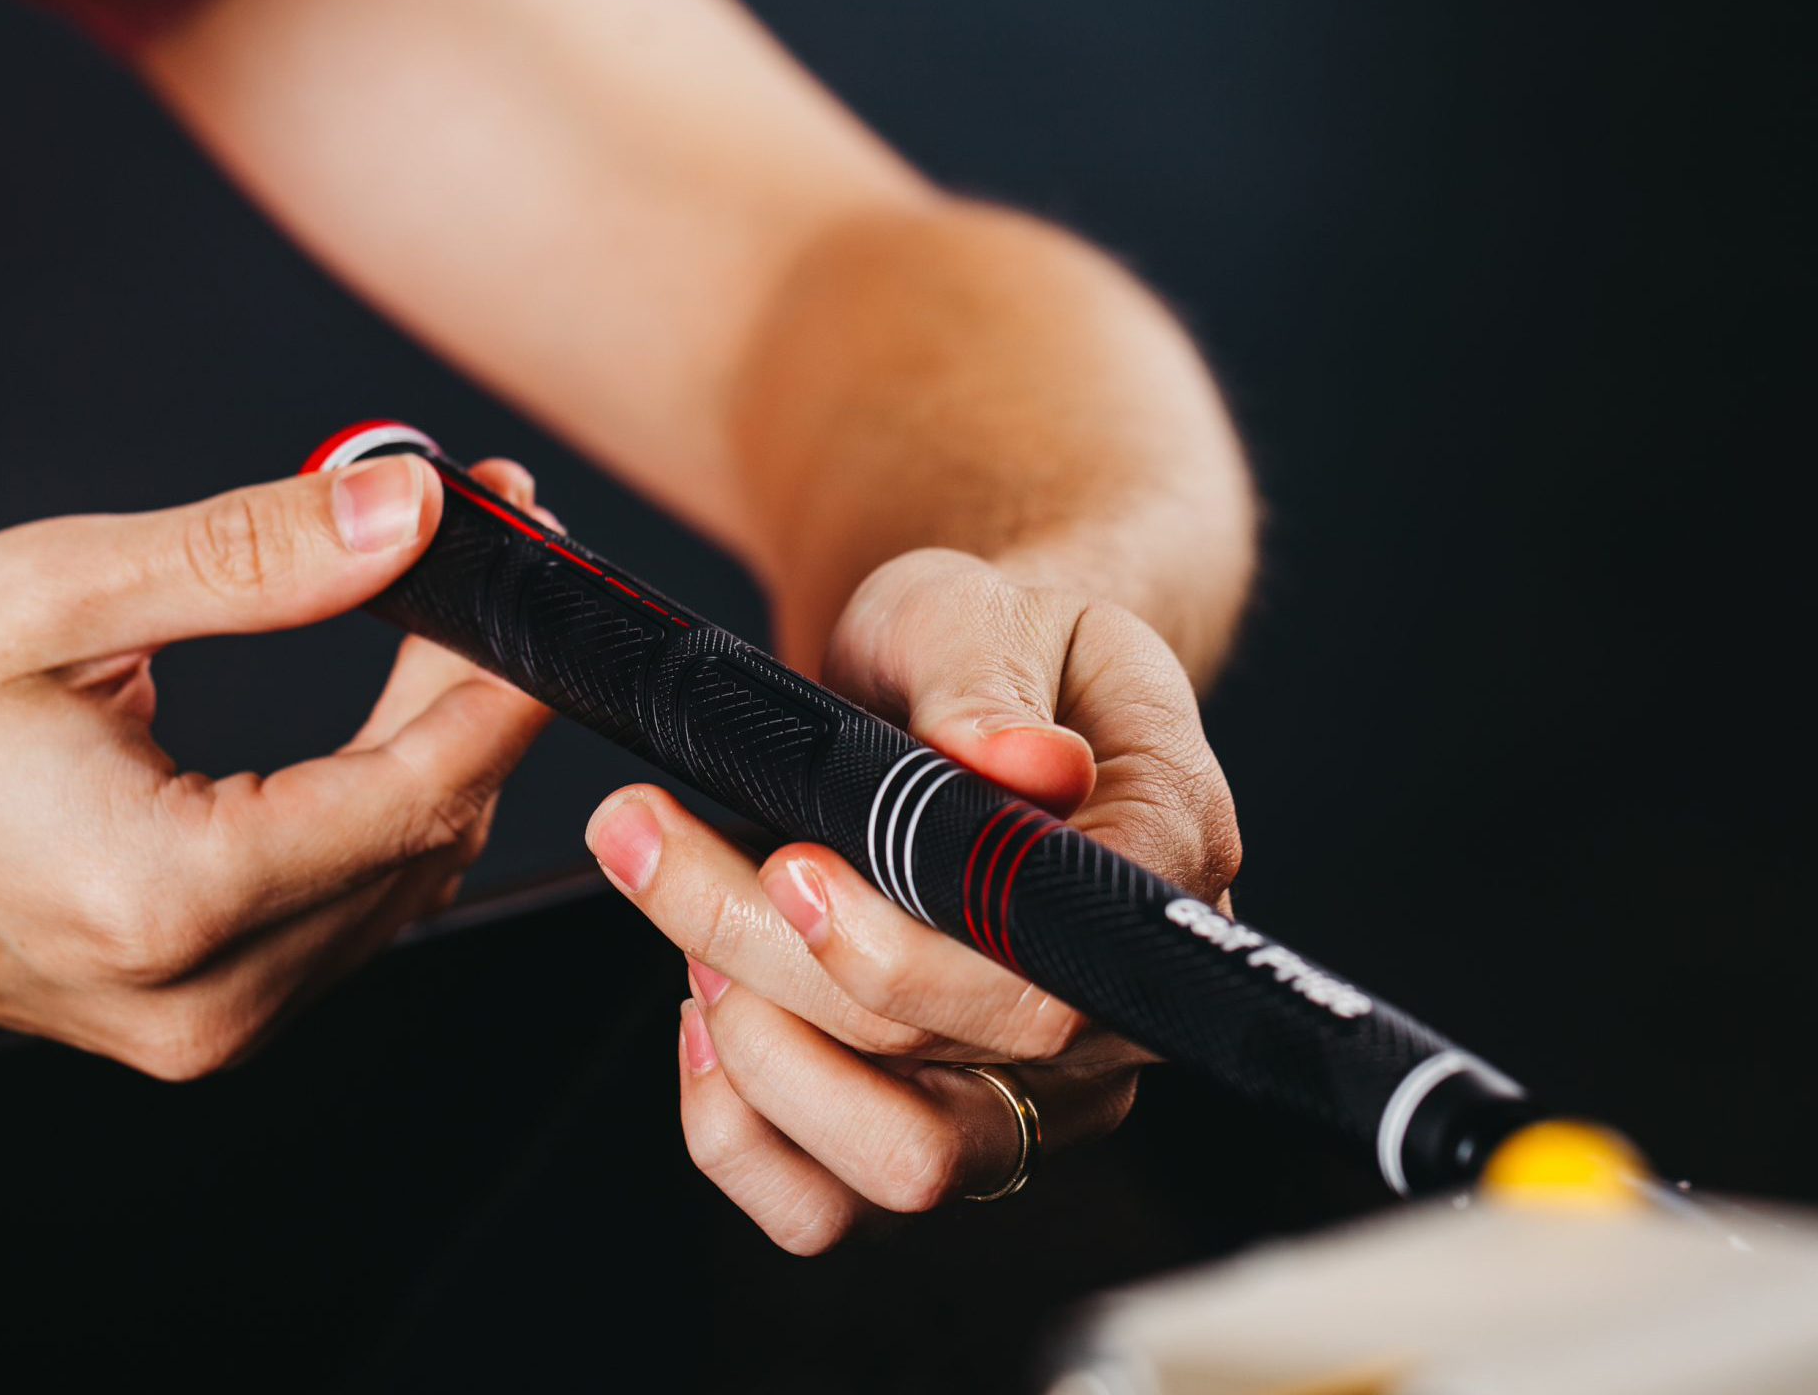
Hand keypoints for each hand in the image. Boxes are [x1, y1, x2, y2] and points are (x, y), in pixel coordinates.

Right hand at [0, 455, 551, 1078]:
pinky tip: (364, 714)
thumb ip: (253, 557)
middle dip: (471, 688)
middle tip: (462, 549)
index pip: (422, 789)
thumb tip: (409, 507)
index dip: (500, 668)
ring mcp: (201, 1026)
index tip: (532, 555)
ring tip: (412, 611)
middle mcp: (203, 995)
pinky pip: (341, 913)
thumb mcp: (49, 591)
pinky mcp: (193, 1020)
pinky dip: (371, 807)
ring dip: (431, 746)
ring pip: (400, 880)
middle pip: (428, 834)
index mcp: (168, 895)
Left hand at [586, 547, 1238, 1251]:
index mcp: (1164, 859)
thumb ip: (988, 682)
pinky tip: (698, 1011)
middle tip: (653, 837)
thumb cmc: (980, 646)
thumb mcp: (978, 611)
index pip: (1049, 972)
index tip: (785, 863)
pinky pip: (832, 1205)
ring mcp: (1041, 1089)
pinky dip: (738, 1129)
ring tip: (682, 915)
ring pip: (897, 1163)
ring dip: (753, 1050)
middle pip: (942, 1056)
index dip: (902, 947)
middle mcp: (1118, 1005)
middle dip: (767, 957)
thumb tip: (1027, 765)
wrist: (956, 689)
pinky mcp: (947, 1129)